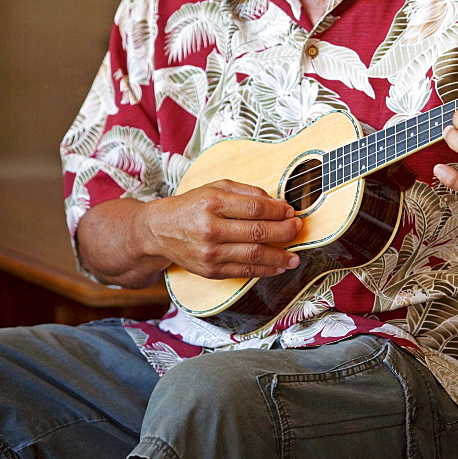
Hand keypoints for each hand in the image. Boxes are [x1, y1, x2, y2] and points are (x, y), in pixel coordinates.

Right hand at [146, 178, 301, 279]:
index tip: (291, 211)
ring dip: (280, 256)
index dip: (278, 211)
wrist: (159, 230)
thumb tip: (278, 204)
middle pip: (258, 232)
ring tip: (295, 256)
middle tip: (298, 228)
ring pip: (254, 255)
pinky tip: (278, 266)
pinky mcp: (210, 271)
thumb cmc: (191, 205)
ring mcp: (210, 253)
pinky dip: (265, 270)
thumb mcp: (216, 187)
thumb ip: (247, 192)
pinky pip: (244, 271)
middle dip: (284, 231)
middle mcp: (210, 229)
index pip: (255, 208)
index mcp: (212, 203)